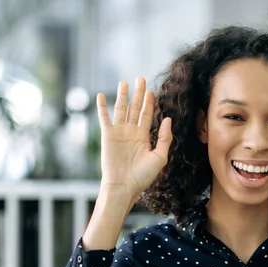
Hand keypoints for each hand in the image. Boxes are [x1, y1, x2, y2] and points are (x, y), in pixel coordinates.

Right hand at [96, 77, 172, 199]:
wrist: (124, 186)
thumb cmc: (143, 176)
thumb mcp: (160, 157)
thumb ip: (164, 138)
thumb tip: (167, 119)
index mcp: (143, 137)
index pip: (147, 115)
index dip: (150, 102)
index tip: (152, 90)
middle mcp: (131, 132)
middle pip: (135, 108)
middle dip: (138, 93)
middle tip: (140, 78)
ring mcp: (118, 133)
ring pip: (120, 109)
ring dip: (122, 95)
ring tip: (124, 82)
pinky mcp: (107, 135)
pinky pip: (104, 118)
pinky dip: (102, 107)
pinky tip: (101, 96)